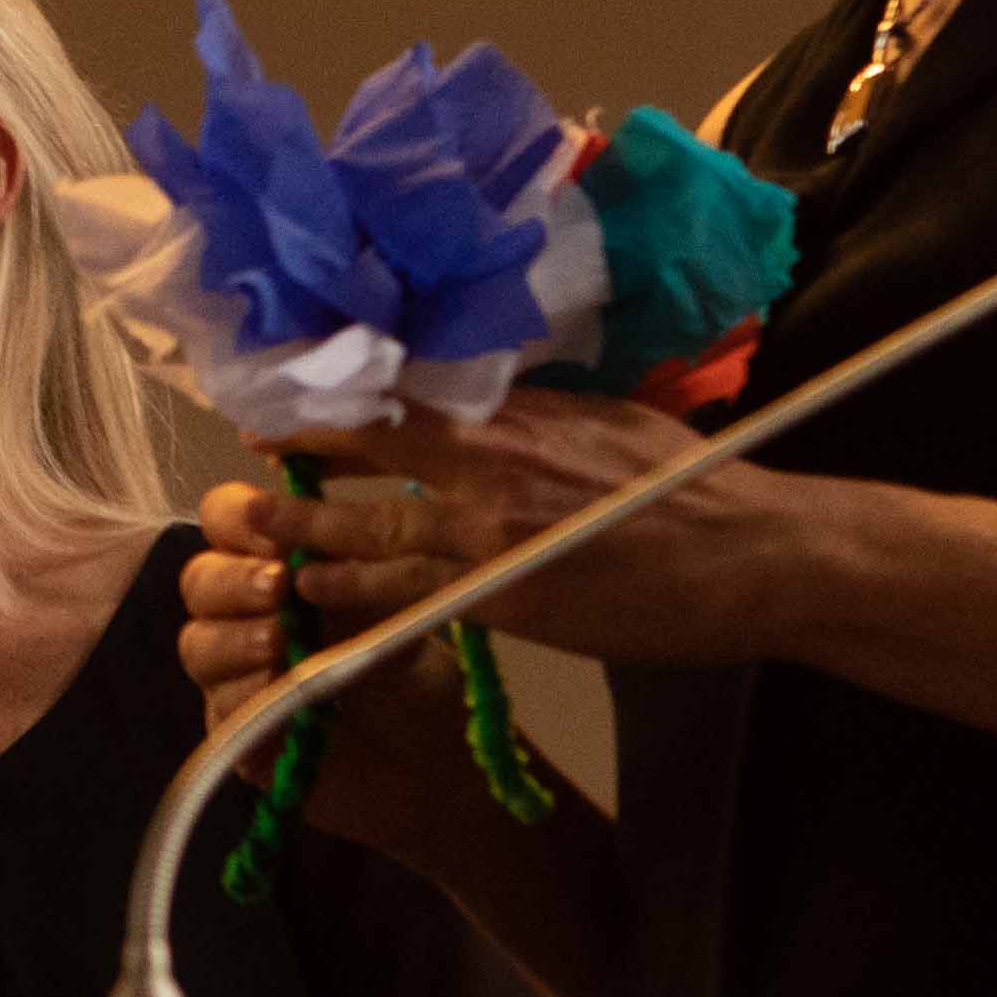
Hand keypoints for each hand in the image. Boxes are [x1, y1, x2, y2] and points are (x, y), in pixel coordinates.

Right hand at [176, 496, 475, 837]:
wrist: (440, 772)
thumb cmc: (427, 684)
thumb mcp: (407, 619)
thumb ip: (360, 582)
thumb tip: (316, 557)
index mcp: (286, 570)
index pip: (229, 522)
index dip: (240, 520)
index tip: (280, 534)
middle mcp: (251, 616)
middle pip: (199, 580)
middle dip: (233, 579)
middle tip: (277, 586)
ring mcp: (240, 677)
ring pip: (197, 643)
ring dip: (233, 637)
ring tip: (279, 641)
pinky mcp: (242, 735)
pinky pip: (219, 708)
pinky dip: (243, 694)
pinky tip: (276, 687)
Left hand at [251, 398, 785, 663]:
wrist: (750, 555)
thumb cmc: (692, 484)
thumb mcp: (609, 419)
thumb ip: (538, 411)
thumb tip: (489, 401)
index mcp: (517, 414)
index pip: (401, 395)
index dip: (333, 401)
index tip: (286, 400)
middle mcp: (490, 463)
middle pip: (366, 457)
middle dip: (298, 468)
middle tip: (246, 476)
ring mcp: (489, 536)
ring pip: (370, 534)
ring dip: (310, 540)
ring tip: (264, 545)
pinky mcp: (501, 601)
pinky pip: (406, 599)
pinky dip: (357, 596)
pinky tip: (323, 597)